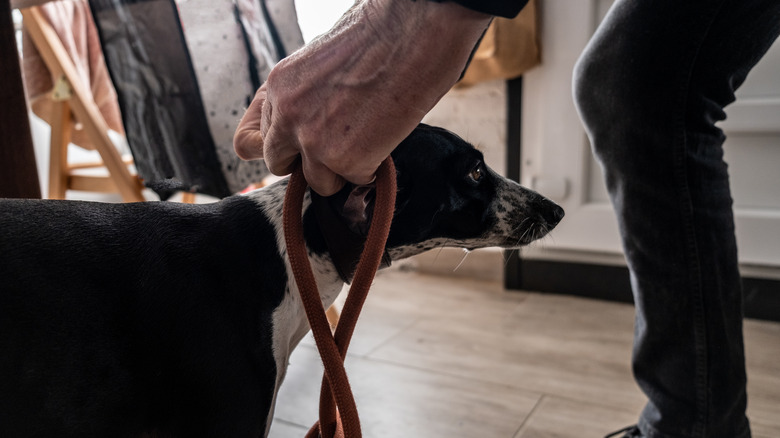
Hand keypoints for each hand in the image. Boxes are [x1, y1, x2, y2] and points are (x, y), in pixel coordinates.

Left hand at [234, 0, 490, 194]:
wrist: (414, 31)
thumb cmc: (381, 35)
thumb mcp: (322, 60)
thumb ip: (306, 94)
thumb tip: (310, 122)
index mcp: (279, 85)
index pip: (258, 137)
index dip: (287, 142)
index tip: (307, 141)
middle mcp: (288, 115)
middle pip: (278, 165)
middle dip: (307, 162)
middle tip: (338, 145)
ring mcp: (314, 141)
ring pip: (318, 182)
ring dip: (342, 169)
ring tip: (368, 140)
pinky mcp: (345, 160)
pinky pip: (355, 181)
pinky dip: (372, 167)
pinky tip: (385, 137)